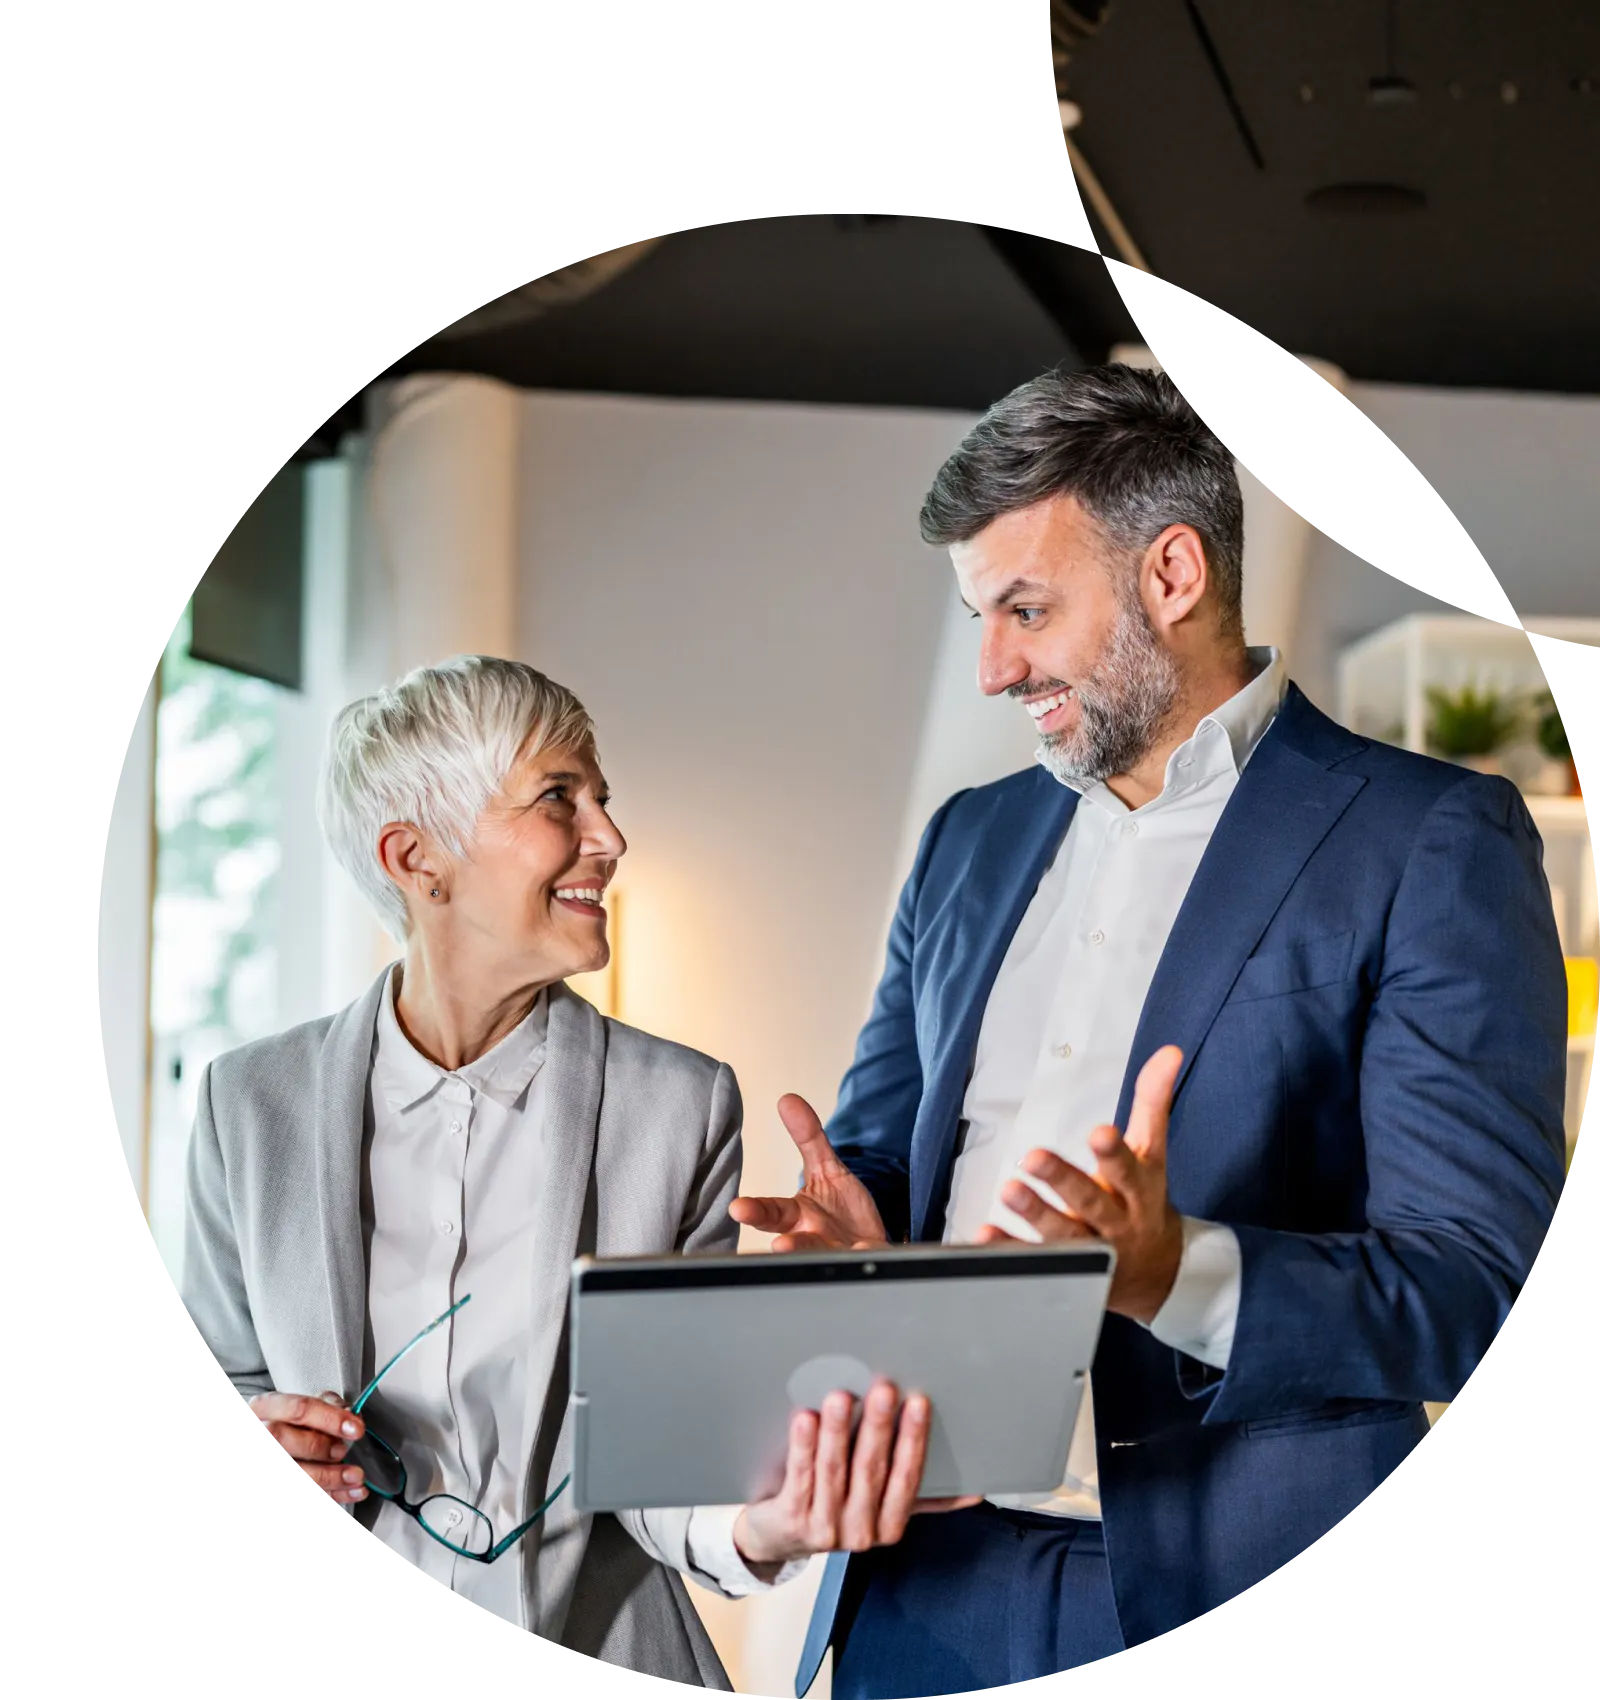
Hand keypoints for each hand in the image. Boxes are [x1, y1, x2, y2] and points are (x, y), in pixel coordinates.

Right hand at [250, 1390, 368, 1503]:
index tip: (355, 1428)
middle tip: (343, 1450)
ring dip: (332, 1477)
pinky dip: (334, 1492)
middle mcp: (263, 1434)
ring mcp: (275, 1458)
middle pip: (292, 1443)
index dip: (330, 1419)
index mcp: (267, 1408)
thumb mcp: (308, 1403)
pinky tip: (352, 1491)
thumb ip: (330, 1405)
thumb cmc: (292, 1421)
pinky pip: (311, 1489)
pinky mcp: (284, 1477)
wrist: (274, 1438)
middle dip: (322, 1448)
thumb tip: (351, 1417)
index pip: (299, 1410)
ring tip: (355, 1475)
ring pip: (299, 1473)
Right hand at [729, 1094, 889, 1251]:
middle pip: (795, 1244)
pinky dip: (864, 1252)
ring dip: (820, 1253)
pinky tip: (863, 1247)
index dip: (755, 1211)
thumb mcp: (826, 1168)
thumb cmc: (841, 1213)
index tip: (737, 1208)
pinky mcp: (863, 1261)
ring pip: (826, 1256)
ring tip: (810, 1251)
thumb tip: (787, 1100)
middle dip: (788, 1246)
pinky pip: (865, 1258)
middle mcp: (812, 1238)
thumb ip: (809, 1138)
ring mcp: (837, 1253)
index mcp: (797, 1216)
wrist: (870, 1245)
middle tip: (778, 1246)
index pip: (772, 1212)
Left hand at [731, 1380, 980, 1576]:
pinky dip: (803, 1447)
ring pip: (834, 1472)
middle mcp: (861, 1531)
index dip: (914, 1440)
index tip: (919, 1403)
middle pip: (871, 1471)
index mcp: (889, 1524)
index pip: (907, 1478)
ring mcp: (825, 1529)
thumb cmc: (835, 1509)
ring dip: (839, 1431)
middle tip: (884, 1389)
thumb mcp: (881, 1508)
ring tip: (841, 1396)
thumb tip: (973, 1491)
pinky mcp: (792, 1522)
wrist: (778, 1539)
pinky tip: (805, 1419)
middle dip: (879, 1427)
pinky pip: (800, 1477)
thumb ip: (921, 1496)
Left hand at [973, 1045, 1185, 1325]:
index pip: (1128, 1170)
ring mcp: (1091, 1251)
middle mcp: (1116, 1222)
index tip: (1099, 1133)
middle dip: (1063, 1181)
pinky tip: (985, 1234)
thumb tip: (1169, 1051)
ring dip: (1034, 1214)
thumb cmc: (1144, 1199)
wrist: (1156, 1274)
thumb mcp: (1152, 1153)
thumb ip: (1152, 1103)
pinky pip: (1034, 1262)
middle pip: (1090, 1202)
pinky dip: (1010, 1248)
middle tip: (1032, 1156)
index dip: (1114, 1153)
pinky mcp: (1065, 1271)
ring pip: (1063, 1234)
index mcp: (1138, 1190)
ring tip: (1008, 1190)